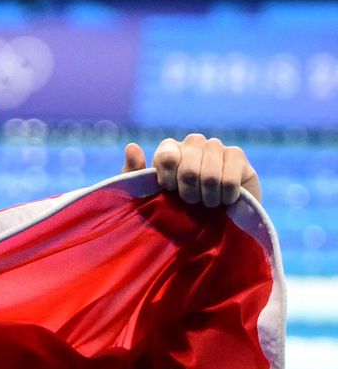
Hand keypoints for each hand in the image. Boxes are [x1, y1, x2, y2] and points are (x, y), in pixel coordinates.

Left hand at [122, 134, 260, 206]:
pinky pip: (229, 178)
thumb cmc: (173, 209)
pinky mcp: (237, 156)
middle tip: (190, 202)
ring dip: (207, 197)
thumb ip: (133, 174)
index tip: (169, 191)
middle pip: (188, 166)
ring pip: (209, 174)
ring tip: (207, 203)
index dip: (168, 179)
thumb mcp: (145, 197)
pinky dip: (225, 196)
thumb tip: (131, 146)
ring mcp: (216, 146)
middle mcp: (193, 142)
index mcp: (169, 149)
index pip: (167, 155)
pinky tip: (224, 199)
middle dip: (188, 192)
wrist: (210, 225)